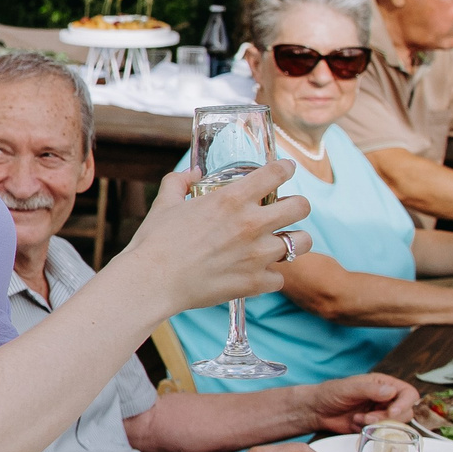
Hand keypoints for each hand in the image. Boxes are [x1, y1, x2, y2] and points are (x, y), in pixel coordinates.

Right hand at [121, 162, 311, 313]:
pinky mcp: (254, 282)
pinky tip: (257, 273)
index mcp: (230, 199)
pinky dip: (270, 276)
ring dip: (293, 241)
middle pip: (302, 206)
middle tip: (285, 210)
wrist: (151, 281)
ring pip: (302, 243)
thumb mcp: (164, 203)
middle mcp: (250, 224)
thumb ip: (179, 182)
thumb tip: (193, 173)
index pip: (276, 174)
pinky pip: (280, 278)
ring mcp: (256, 255)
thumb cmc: (155, 242)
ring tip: (281, 243)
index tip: (286, 170)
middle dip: (297, 206)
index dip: (285, 168)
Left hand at [296, 373, 417, 433]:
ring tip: (359, 419)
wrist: (316, 410)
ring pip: (397, 424)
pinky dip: (372, 431)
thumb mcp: (349, 388)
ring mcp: (381, 413)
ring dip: (380, 425)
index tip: (391, 411)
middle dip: (388, 417)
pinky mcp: (375, 426)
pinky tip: (356, 424)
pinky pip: (384, 433)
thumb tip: (391, 391)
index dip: (405, 403)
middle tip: (369, 417)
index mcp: (384, 384)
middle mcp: (386, 399)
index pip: (409, 393)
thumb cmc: (331, 393)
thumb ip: (370, 390)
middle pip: (406, 412)